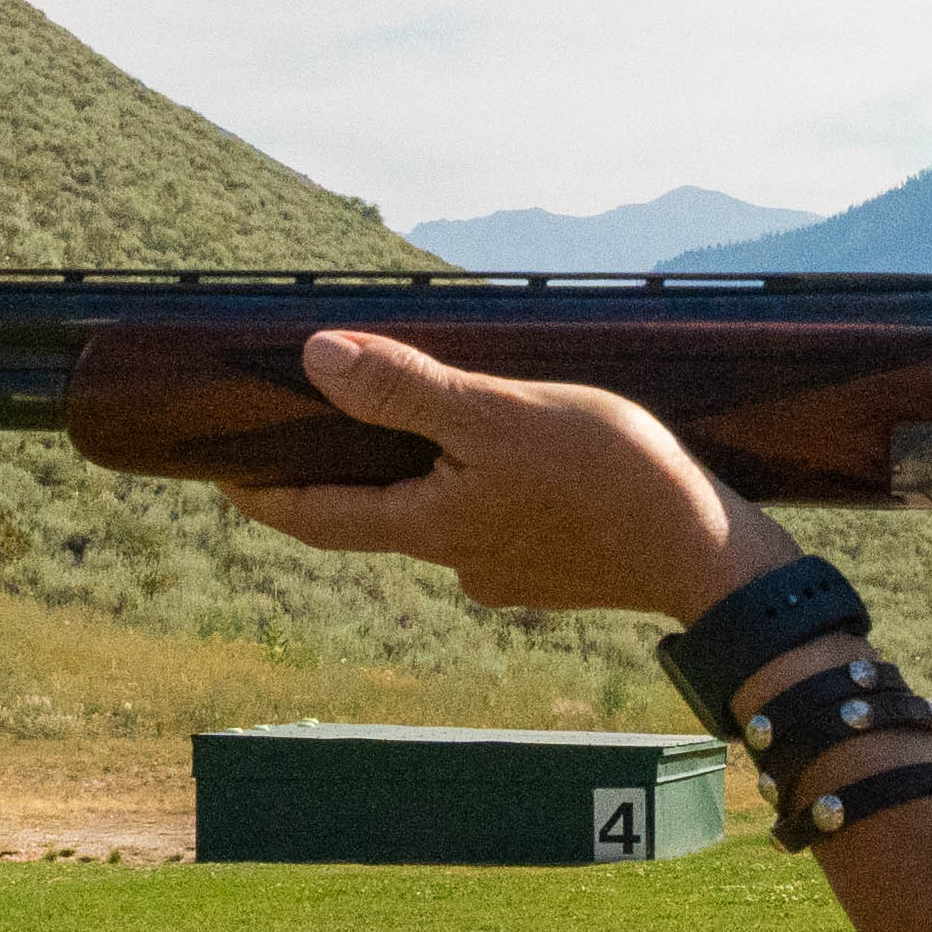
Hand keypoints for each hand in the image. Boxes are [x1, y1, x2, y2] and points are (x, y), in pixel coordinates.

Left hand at [209, 331, 778, 619]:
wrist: (710, 553)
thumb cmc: (611, 477)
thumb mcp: (501, 415)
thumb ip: (408, 389)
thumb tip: (317, 359)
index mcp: (433, 526)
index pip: (317, 516)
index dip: (263, 493)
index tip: (221, 468)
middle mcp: (459, 561)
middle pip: (378, 514)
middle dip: (349, 471)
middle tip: (322, 423)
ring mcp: (509, 572)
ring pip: (443, 516)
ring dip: (426, 477)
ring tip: (436, 422)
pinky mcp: (556, 569)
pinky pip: (498, 522)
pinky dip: (486, 490)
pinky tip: (520, 461)